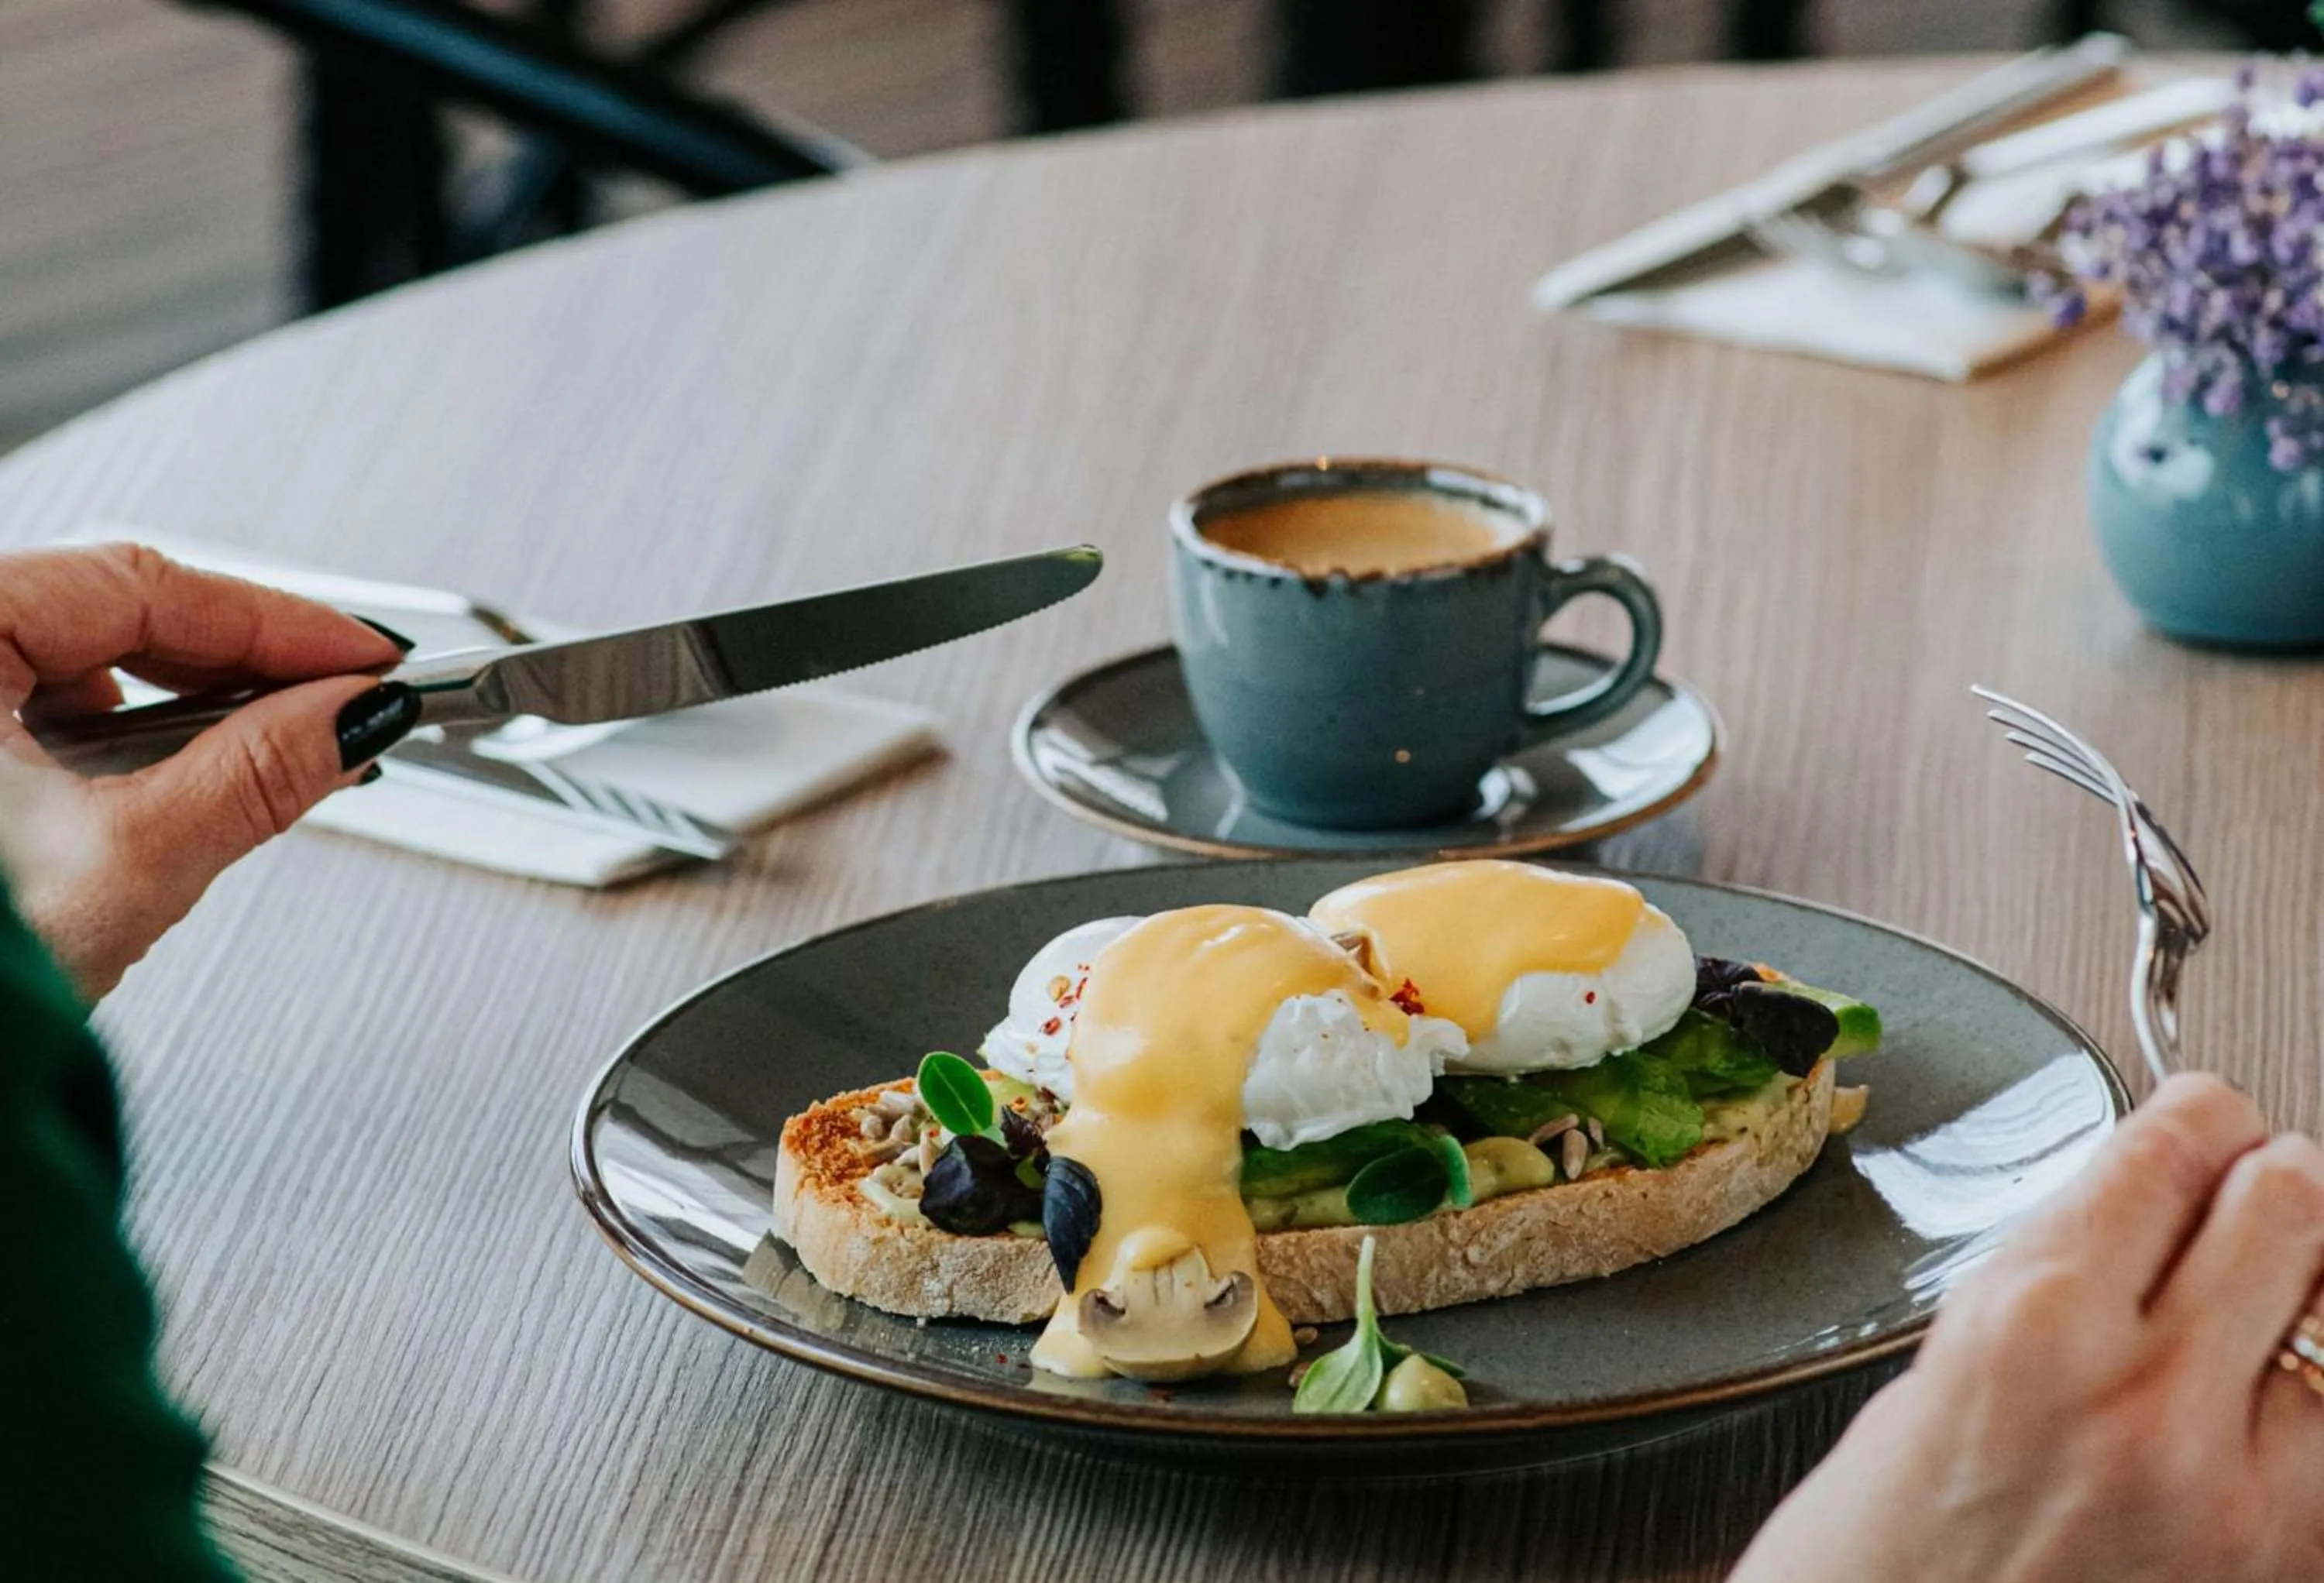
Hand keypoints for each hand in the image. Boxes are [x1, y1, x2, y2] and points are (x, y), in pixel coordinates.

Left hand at [0, 544, 419, 997]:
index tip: (364, 656)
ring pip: (75, 668)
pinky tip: (164, 788)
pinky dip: (114, 743)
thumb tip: (350, 717)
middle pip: (111, 616)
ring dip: (180, 711)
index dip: (280, 622)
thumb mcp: (126, 862)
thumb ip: (257, 773)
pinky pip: (34, 713)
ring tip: (260, 760)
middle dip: (239, 669)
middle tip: (337, 704)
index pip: (145, 584)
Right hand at [1733, 1074, 2323, 1582]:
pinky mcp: (2280, 1560)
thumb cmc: (1882, 1548)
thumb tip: (2159, 1197)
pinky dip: (2307, 1403)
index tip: (2207, 1115)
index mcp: (2032, 1319)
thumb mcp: (1947, 1360)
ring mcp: (2230, 1488)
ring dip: (2305, 1292)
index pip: (2174, 1146)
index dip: (2200, 1114)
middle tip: (2252, 1185)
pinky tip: (2263, 1404)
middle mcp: (2140, 1395)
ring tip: (2260, 1302)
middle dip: (2269, 1181)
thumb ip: (2060, 1270)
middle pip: (2286, 1201)